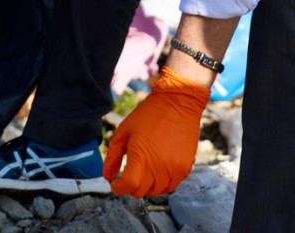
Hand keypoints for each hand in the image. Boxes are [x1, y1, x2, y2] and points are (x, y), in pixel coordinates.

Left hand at [103, 67, 209, 196]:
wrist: (178, 102)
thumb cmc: (149, 114)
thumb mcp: (124, 131)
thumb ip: (113, 156)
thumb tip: (108, 176)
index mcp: (141, 157)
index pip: (128, 187)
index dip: (118, 188)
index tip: (116, 182)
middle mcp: (158, 167)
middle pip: (141, 192)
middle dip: (132, 185)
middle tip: (130, 172)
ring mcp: (174, 169)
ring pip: (156, 192)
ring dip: (148, 185)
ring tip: (145, 169)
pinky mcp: (185, 168)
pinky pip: (171, 186)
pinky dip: (162, 183)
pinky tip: (158, 169)